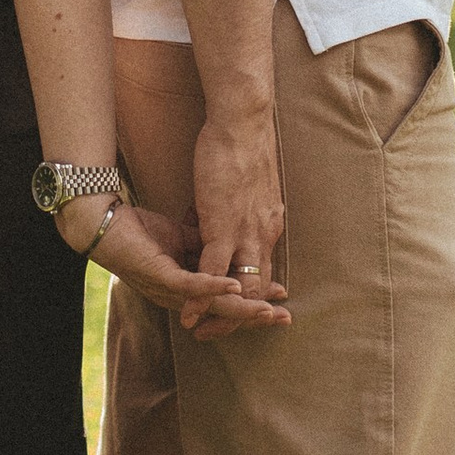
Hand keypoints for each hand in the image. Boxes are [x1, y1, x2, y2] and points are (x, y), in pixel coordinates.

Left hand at [88, 199, 286, 334]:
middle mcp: (180, 295)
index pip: (227, 296)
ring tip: (268, 310)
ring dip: (242, 307)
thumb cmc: (139, 229)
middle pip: (225, 309)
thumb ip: (201, 243)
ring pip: (212, 303)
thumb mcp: (179, 235)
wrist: (103, 220)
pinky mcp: (158, 275)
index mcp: (187, 285)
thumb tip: (224, 244)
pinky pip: (190, 284)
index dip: (254, 298)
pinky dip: (213, 285)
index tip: (282, 296)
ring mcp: (169, 289)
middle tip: (285, 317)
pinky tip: (233, 284)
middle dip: (257, 313)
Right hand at [185, 110, 286, 335]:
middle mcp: (263, 235)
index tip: (236, 311)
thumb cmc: (240, 147)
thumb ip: (231, 210)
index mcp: (267, 226)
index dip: (251, 296)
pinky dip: (201, 293)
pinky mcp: (223, 225)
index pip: (263, 272)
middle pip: (256, 289)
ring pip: (239, 286)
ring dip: (219, 312)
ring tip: (201, 330)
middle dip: (238, 316)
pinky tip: (187, 310)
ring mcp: (245, 232)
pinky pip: (213, 269)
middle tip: (217, 331)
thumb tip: (214, 221)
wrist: (243, 123)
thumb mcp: (242, 187)